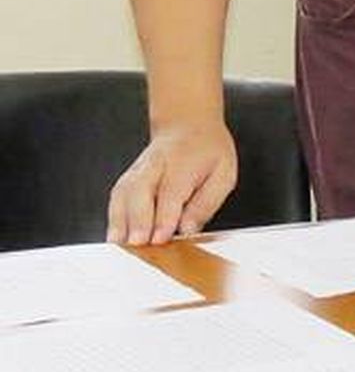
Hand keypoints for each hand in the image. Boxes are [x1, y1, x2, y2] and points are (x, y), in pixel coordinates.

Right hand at [106, 120, 236, 244]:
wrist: (188, 126)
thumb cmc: (208, 151)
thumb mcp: (224, 173)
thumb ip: (207, 202)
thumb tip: (189, 229)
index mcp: (183, 164)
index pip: (171, 193)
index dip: (165, 217)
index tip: (160, 238)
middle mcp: (156, 166)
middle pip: (141, 191)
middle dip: (138, 219)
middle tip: (139, 243)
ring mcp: (138, 171)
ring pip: (124, 194)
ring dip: (120, 220)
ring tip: (122, 245)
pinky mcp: (127, 179)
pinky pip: (116, 198)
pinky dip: (113, 217)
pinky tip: (115, 236)